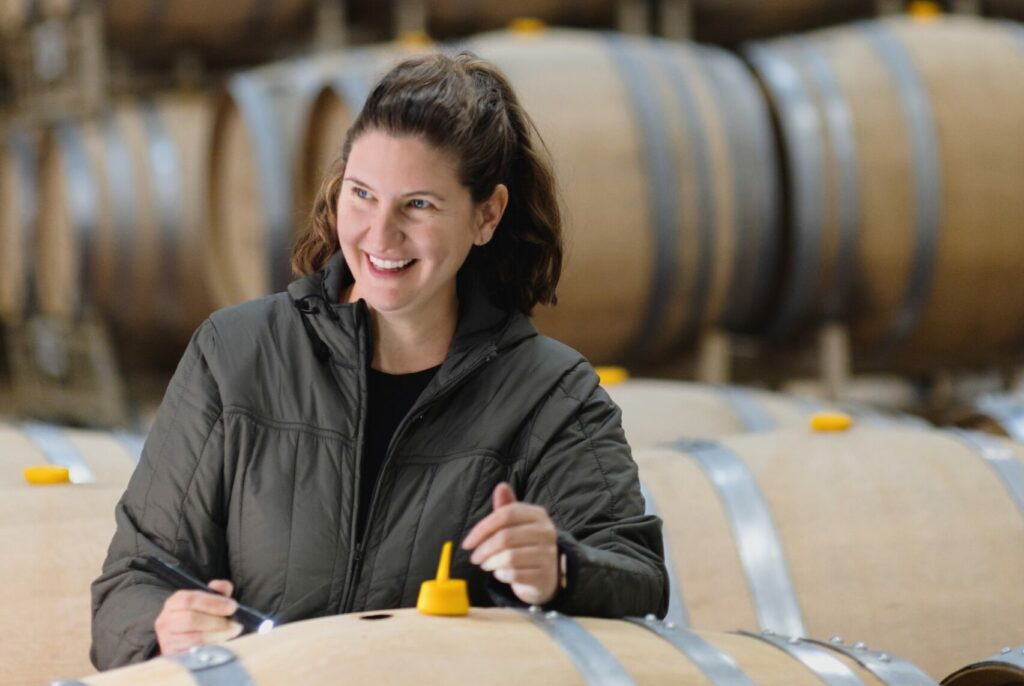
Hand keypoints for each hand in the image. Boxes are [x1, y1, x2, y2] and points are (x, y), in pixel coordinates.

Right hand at [154, 579, 242, 655]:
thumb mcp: (210, 602)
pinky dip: (210, 648)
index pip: (189, 599)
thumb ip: (218, 591)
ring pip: (193, 638)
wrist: (184, 642)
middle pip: (191, 619)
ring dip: (217, 635)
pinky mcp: (172, 656)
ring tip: (231, 633)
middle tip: (235, 623)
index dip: (213, 602)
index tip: (232, 607)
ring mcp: (167, 640)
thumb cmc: (201, 617)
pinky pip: (193, 654)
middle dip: (216, 621)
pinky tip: (222, 644)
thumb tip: (218, 585)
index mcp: (174, 603)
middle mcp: (166, 620)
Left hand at [462, 482, 558, 605]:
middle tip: (474, 558)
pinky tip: (500, 573)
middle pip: (505, 537)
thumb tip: (501, 486)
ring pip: (509, 557)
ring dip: (491, 563)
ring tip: (486, 564)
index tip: (467, 543)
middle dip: (484, 549)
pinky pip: (515, 575)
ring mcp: (548, 554)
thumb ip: (506, 506)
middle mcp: (546, 532)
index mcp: (538, 514)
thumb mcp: (516, 524)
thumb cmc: (525, 544)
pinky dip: (502, 575)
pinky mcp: (545, 575)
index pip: (506, 514)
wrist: (547, 573)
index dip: (482, 528)